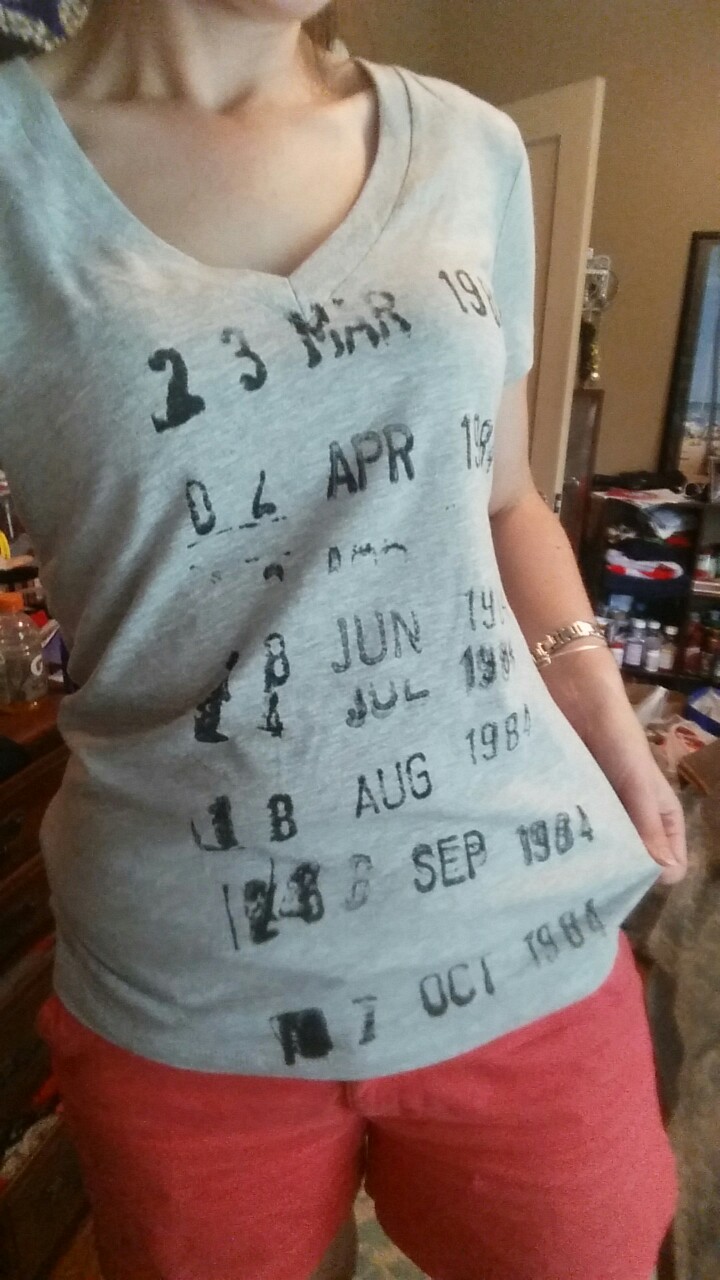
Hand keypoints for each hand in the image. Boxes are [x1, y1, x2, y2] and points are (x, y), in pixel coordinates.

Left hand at [542, 648, 687, 885]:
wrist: (570, 688)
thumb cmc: (616, 733)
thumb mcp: (638, 780)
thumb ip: (648, 824)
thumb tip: (665, 877)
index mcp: (655, 813)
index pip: (665, 862)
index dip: (647, 880)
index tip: (619, 897)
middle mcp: (624, 816)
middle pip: (622, 861)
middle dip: (606, 878)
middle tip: (578, 897)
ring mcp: (590, 808)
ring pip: (588, 849)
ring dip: (574, 862)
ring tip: (551, 883)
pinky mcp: (559, 797)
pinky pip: (557, 828)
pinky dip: (551, 840)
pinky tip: (534, 857)